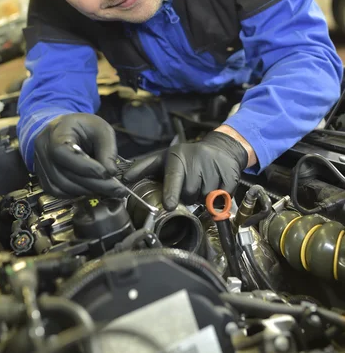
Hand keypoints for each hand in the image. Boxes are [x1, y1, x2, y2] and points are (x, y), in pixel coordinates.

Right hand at [34, 113, 124, 198]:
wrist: (65, 128)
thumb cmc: (84, 126)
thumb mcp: (101, 129)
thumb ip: (108, 150)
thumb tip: (111, 173)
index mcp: (56, 131)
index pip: (62, 152)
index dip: (84, 167)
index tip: (106, 174)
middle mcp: (43, 149)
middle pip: (64, 175)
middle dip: (93, 184)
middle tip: (116, 189)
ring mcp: (40, 164)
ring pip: (61, 187)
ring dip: (86, 191)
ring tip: (106, 189)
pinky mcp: (43, 177)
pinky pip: (57, 192)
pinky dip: (76, 194)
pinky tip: (91, 189)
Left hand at [123, 131, 247, 209]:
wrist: (221, 148)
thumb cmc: (187, 156)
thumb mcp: (164, 158)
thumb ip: (144, 169)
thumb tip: (123, 179)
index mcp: (177, 158)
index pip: (174, 177)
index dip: (171, 192)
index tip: (169, 205)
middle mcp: (196, 161)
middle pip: (189, 194)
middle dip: (188, 195)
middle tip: (189, 184)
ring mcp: (214, 168)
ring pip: (205, 198)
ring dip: (202, 197)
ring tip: (201, 183)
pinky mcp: (230, 176)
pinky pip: (222, 198)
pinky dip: (218, 197)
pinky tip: (215, 184)